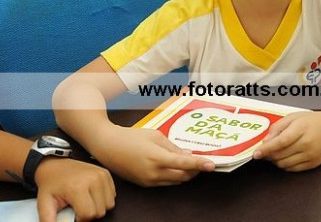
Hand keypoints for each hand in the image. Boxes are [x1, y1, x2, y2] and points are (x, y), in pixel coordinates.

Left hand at [35, 158, 114, 221]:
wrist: (55, 164)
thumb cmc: (51, 184)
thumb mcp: (44, 204)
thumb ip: (48, 220)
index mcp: (77, 187)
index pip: (88, 214)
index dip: (80, 219)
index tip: (73, 213)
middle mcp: (93, 179)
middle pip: (100, 211)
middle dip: (89, 214)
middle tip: (78, 207)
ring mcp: (101, 175)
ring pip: (109, 204)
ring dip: (98, 207)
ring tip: (85, 201)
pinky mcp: (106, 174)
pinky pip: (112, 195)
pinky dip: (103, 199)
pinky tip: (92, 195)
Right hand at [96, 125, 214, 185]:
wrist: (108, 147)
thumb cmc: (132, 137)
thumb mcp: (155, 136)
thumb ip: (173, 147)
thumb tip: (188, 156)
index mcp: (157, 157)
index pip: (184, 164)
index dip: (200, 165)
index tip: (211, 165)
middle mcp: (153, 172)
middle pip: (183, 176)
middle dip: (194, 170)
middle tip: (201, 161)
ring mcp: (148, 181)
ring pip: (175, 182)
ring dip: (185, 174)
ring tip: (188, 163)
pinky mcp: (145, 184)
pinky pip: (165, 183)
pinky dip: (174, 176)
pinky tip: (174, 167)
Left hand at [253, 110, 320, 170]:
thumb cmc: (314, 120)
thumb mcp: (294, 117)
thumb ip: (278, 127)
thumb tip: (266, 141)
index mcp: (301, 129)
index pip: (280, 142)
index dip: (266, 150)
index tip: (256, 154)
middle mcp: (307, 144)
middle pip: (281, 155)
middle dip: (268, 155)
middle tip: (263, 152)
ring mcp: (311, 156)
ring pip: (285, 164)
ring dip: (275, 161)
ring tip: (274, 153)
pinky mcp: (314, 164)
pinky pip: (294, 169)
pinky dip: (285, 165)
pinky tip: (283, 158)